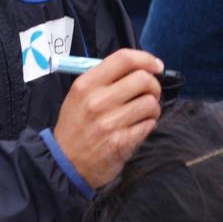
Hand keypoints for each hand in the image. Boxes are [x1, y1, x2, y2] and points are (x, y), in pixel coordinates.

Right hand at [52, 48, 163, 188]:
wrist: (66, 163)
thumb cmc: (76, 126)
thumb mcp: (79, 95)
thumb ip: (104, 78)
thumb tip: (139, 67)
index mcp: (86, 84)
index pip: (124, 58)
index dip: (146, 59)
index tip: (156, 66)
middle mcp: (97, 101)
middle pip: (143, 79)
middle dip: (154, 86)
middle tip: (150, 93)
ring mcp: (109, 123)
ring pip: (150, 103)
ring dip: (153, 108)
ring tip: (144, 113)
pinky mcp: (121, 143)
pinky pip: (148, 125)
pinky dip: (148, 124)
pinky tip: (139, 127)